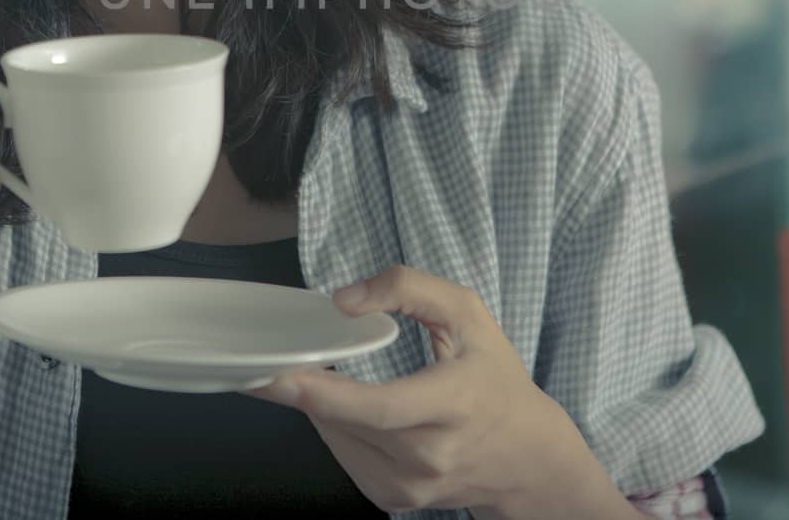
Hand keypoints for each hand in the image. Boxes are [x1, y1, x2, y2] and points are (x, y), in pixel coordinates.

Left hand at [242, 265, 614, 516]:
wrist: (526, 457)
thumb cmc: (494, 378)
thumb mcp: (469, 315)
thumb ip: (410, 289)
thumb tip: (344, 300)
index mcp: (455, 404)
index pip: (386, 408)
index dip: (332, 396)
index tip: (287, 377)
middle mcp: (432, 455)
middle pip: (351, 425)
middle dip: (303, 394)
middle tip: (262, 369)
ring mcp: (412, 487)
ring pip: (340, 441)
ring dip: (319, 408)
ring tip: (314, 378)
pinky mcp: (394, 500)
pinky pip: (345, 458)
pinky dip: (334, 428)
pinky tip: (343, 408)